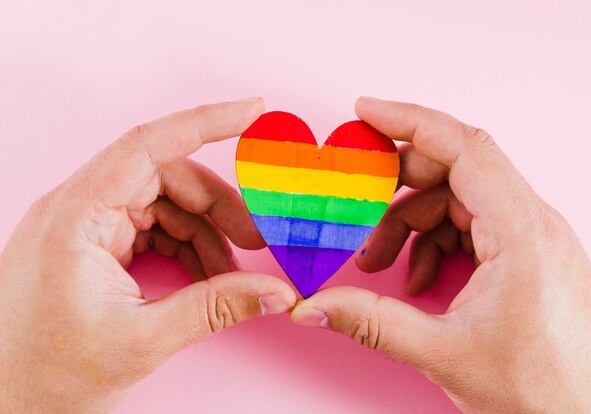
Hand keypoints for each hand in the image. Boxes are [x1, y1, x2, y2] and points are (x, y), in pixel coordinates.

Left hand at [0, 99, 295, 412]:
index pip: (146, 145)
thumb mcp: (142, 340)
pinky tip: (205, 276)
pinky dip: (185, 247)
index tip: (251, 112)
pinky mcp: (93, 244)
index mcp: (75, 216)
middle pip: (164, 178)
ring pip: (163, 204)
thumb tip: (275, 294)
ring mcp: (84, 225)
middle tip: (255, 239)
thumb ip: (216, 308)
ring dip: (204, 233)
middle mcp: (77, 208)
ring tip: (229, 273)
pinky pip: (152, 227)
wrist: (9, 407)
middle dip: (217, 206)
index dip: (205, 122)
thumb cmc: (48, 376)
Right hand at [291, 97, 590, 412]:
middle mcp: (534, 224)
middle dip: (399, 187)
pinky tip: (420, 282)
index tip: (367, 113)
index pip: (464, 146)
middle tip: (358, 209)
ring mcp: (535, 240)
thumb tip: (312, 306)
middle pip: (456, 171)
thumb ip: (370, 321)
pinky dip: (438, 244)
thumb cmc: (542, 393)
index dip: (410, 121)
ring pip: (461, 202)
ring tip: (384, 265)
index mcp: (522, 231)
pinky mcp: (530, 258)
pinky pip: (474, 228)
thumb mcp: (443, 353)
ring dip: (414, 225)